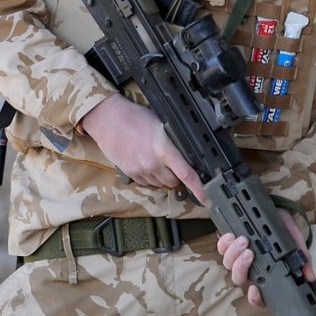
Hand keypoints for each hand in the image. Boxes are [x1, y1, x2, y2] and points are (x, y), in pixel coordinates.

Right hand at [80, 95, 205, 202]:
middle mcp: (153, 163)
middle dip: (177, 176)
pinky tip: (145, 161)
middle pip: (174, 182)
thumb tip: (185, 153)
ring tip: (155, 158)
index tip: (207, 198)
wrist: (108, 119)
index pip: (187, 174)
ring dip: (162, 176)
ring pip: (160, 183)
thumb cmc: (134, 117)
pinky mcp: (130, 174)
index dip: (199, 189)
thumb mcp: (160, 124)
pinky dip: (149, 176)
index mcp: (164, 148)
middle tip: (172, 162)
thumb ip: (172, 142)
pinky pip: (146, 182)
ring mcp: (140, 170)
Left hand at [216, 208, 315, 306]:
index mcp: (266, 272)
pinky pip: (221, 248)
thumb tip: (310, 278)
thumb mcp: (295, 242)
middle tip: (249, 253)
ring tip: (244, 240)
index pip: (258, 295)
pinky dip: (224, 243)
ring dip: (234, 253)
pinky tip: (231, 236)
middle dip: (241, 268)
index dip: (254, 298)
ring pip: (229, 263)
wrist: (274, 208)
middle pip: (238, 278)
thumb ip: (302, 259)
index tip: (255, 290)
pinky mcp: (229, 242)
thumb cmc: (283, 228)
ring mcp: (238, 255)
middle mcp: (250, 267)